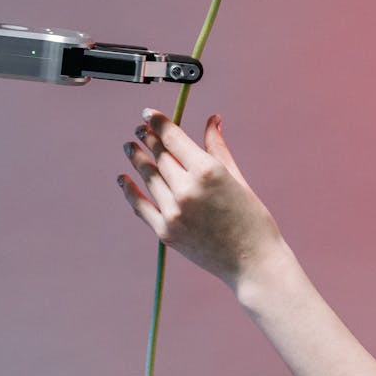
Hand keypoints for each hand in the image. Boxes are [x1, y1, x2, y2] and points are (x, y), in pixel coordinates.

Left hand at [118, 110, 287, 289]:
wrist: (253, 262)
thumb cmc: (252, 219)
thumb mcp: (237, 178)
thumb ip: (217, 148)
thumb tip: (212, 120)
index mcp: (208, 171)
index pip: (173, 137)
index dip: (158, 122)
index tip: (148, 114)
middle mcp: (187, 189)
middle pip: (159, 156)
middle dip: (148, 139)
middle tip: (140, 130)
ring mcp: (173, 212)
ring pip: (148, 177)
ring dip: (137, 159)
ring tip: (130, 148)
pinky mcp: (166, 232)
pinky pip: (140, 206)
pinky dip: (129, 190)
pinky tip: (123, 178)